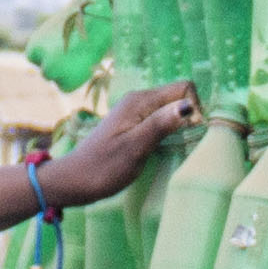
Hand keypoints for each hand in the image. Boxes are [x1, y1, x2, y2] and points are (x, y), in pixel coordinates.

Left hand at [33, 82, 195, 217]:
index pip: (184, 88)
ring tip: (175, 148)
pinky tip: (163, 148)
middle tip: (184, 144)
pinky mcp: (133, 125)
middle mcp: (139, 100)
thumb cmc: (104, 167)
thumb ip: (161, 124)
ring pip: (170, 109)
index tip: (188, 134)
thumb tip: (188, 106)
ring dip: (179, 125)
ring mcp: (135, 112)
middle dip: (189, 116)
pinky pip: (160, 120)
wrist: (74, 180)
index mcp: (140, 101)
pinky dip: (168, 131)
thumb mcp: (135, 148)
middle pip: (178, 97)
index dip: (194, 108)